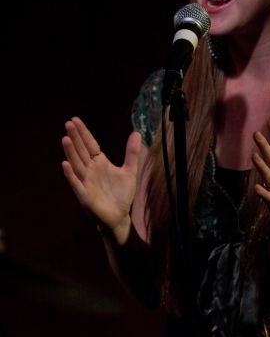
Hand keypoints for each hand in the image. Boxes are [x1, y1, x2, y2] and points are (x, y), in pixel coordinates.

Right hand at [62, 117, 141, 242]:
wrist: (120, 216)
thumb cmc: (122, 194)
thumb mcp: (130, 171)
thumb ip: (132, 153)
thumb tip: (136, 133)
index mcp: (100, 163)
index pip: (90, 145)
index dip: (83, 133)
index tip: (75, 120)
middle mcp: (91, 171)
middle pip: (81, 152)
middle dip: (75, 138)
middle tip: (68, 124)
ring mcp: (86, 182)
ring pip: (77, 165)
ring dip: (71, 153)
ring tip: (65, 139)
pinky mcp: (85, 196)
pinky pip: (77, 184)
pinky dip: (71, 175)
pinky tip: (65, 164)